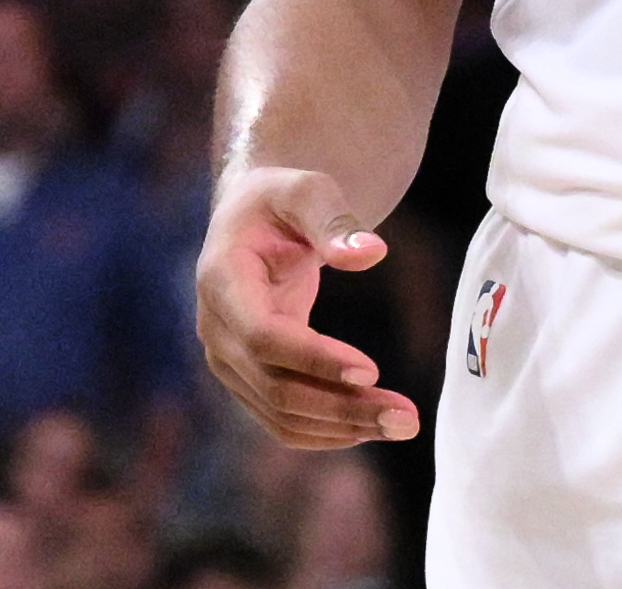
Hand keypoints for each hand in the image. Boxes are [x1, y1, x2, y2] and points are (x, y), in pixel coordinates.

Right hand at [194, 167, 420, 448]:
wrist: (251, 216)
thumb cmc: (281, 198)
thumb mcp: (307, 190)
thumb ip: (334, 220)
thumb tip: (372, 253)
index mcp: (221, 280)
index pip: (263, 337)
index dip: (314, 359)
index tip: (371, 370)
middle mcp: (215, 329)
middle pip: (275, 387)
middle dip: (342, 406)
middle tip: (406, 418)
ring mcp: (227, 359)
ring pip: (280, 412)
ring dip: (342, 426)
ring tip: (403, 424)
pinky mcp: (247, 376)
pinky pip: (281, 418)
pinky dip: (325, 431)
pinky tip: (370, 426)